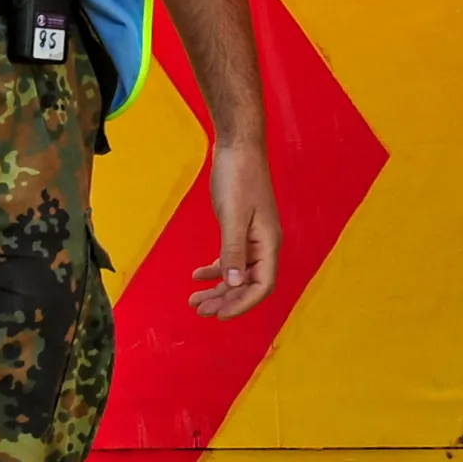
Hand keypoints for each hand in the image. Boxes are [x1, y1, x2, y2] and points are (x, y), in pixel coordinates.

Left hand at [188, 133, 280, 317]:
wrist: (238, 146)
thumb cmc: (239, 177)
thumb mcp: (233, 216)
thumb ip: (233, 251)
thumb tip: (234, 283)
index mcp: (268, 243)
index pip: (261, 286)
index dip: (241, 304)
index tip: (218, 315)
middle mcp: (263, 244)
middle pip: (248, 284)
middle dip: (225, 300)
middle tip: (199, 311)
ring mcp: (252, 237)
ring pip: (237, 273)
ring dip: (217, 289)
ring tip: (194, 300)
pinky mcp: (240, 228)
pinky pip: (230, 258)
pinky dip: (214, 269)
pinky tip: (197, 276)